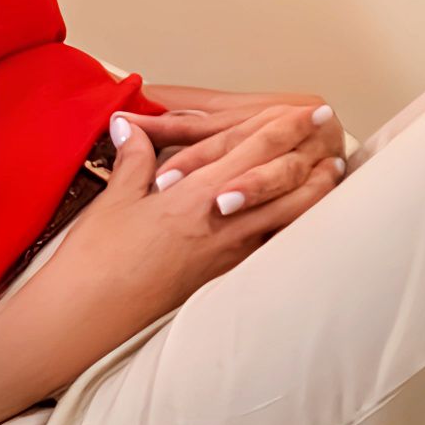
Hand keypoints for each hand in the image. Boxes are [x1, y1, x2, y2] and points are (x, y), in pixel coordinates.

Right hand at [69, 109, 341, 317]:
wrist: (92, 313)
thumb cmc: (98, 258)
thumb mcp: (115, 200)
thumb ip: (134, 160)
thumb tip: (130, 126)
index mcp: (195, 194)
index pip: (252, 150)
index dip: (284, 127)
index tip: (308, 111)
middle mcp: (222, 220)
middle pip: (281, 178)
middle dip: (309, 150)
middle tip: (330, 129)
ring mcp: (231, 250)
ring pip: (289, 213)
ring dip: (314, 188)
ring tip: (332, 169)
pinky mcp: (227, 274)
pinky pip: (273, 243)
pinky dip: (295, 224)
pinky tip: (306, 217)